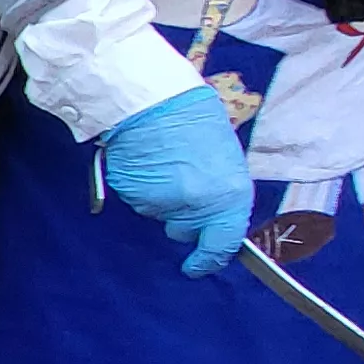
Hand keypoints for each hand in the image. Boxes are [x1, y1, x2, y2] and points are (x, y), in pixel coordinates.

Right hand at [99, 88, 253, 278]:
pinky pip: (139, 198)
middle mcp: (197, 205)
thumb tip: (214, 208)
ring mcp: (161, 202)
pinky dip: (140, 185)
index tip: (198, 266)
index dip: (211, 258)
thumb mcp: (224, 154)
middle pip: (186, 229)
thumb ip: (221, 188)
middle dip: (182, 216)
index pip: (223, 242)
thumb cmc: (193, 116)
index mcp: (229, 195)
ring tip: (162, 160)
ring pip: (159, 213)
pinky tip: (144, 160)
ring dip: (160, 195)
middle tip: (180, 182)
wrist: (150, 98)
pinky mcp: (134, 194)